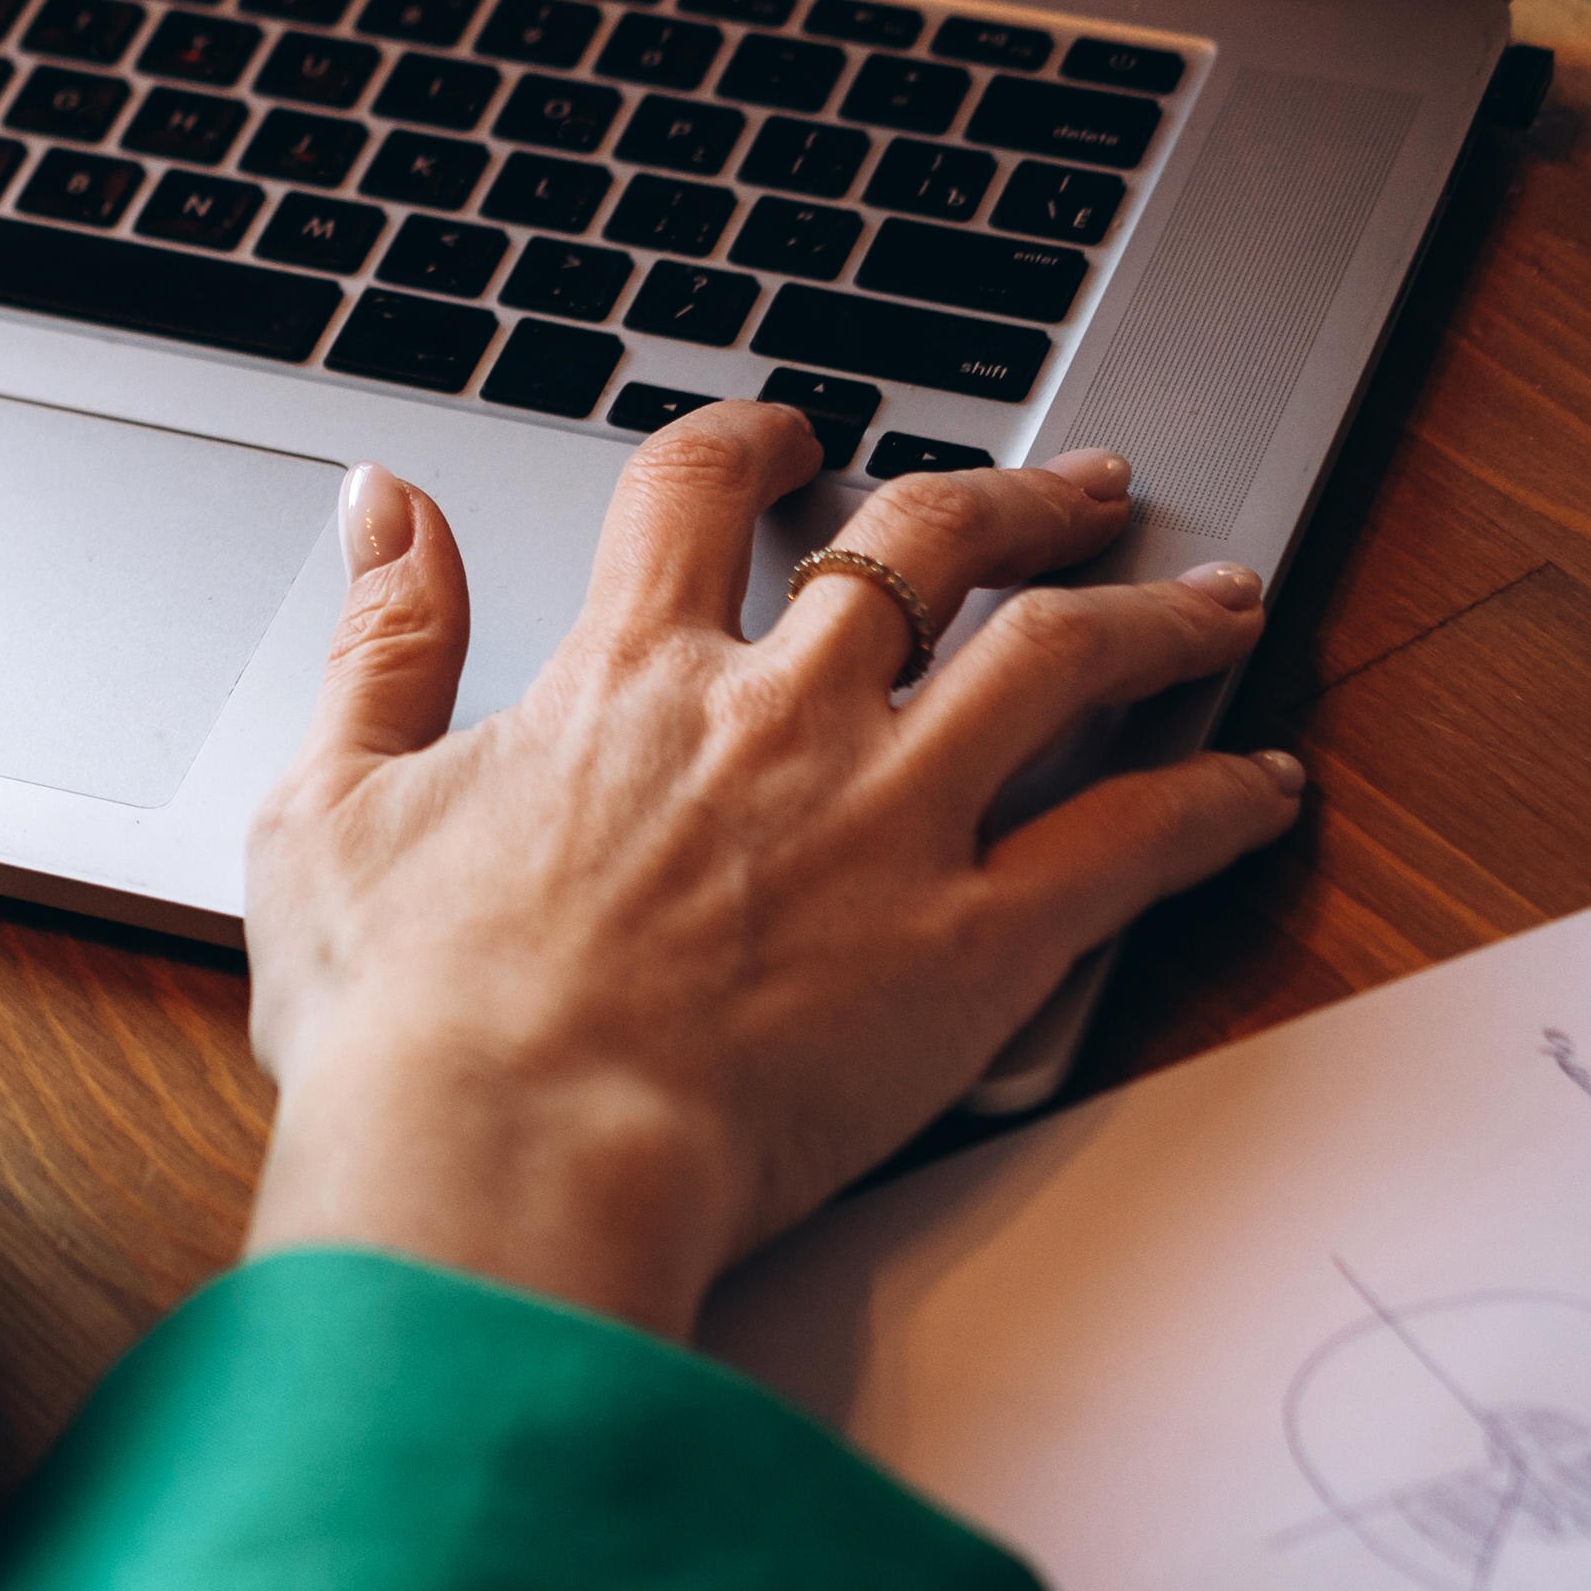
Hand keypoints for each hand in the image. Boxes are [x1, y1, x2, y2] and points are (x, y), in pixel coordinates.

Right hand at [239, 408, 1305, 1342]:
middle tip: (1077, 487)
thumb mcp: (328, 801)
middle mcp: (780, 718)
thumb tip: (382, 503)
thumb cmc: (407, 1018)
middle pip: (928, 544)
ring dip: (1152, 613)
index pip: (699, 492)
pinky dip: (1213, 803)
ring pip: (1064, 660)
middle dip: (1015, 498)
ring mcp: (891, 822)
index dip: (751, 438)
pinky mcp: (973, 944)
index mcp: (622, 681)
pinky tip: (1262, 790)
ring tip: (1216, 597)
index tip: (793, 432)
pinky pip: (1133, 842)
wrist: (509, 1158)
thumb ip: (378, 639)